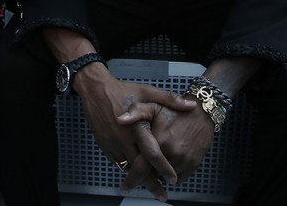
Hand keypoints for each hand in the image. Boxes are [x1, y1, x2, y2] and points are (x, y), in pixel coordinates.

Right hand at [75, 66, 195, 200]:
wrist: (95, 90)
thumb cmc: (122, 90)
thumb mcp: (147, 91)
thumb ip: (169, 100)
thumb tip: (190, 106)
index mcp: (137, 127)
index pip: (152, 153)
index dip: (163, 168)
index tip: (173, 179)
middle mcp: (124, 139)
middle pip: (140, 168)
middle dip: (152, 184)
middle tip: (162, 195)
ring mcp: (113, 144)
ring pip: (128, 168)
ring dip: (140, 179)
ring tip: (152, 187)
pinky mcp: (105, 146)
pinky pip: (118, 163)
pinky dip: (128, 169)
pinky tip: (136, 173)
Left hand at [117, 99, 213, 191]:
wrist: (202, 113)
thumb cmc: (175, 111)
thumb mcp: (154, 106)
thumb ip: (135, 113)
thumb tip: (120, 119)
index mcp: (158, 141)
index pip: (140, 168)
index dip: (131, 179)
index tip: (124, 188)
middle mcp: (171, 153)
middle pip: (152, 176)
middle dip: (143, 179)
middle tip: (133, 182)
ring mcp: (183, 160)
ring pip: (164, 178)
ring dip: (157, 175)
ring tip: (152, 167)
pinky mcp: (193, 164)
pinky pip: (178, 179)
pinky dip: (170, 176)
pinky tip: (165, 167)